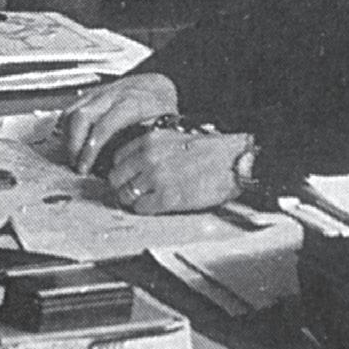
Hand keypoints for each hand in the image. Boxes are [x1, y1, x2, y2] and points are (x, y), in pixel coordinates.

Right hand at [61, 72, 177, 174]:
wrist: (157, 84)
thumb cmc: (160, 106)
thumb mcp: (161, 124)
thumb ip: (144, 142)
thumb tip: (129, 166)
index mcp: (131, 103)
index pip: (104, 127)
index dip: (91, 149)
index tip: (85, 166)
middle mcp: (112, 95)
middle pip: (82, 117)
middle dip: (73, 144)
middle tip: (75, 164)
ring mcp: (100, 93)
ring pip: (72, 111)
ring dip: (67, 137)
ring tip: (72, 156)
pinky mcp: (92, 94)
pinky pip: (71, 107)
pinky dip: (66, 126)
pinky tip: (71, 141)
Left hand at [108, 129, 250, 214]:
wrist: (233, 162)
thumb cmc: (211, 150)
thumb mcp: (175, 138)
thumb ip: (153, 148)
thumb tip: (137, 163)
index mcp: (150, 140)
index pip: (118, 158)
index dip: (123, 170)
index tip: (128, 176)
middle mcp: (148, 157)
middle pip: (116, 178)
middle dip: (123, 186)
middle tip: (132, 192)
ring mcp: (156, 178)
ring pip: (125, 195)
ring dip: (133, 200)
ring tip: (144, 201)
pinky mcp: (167, 198)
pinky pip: (141, 208)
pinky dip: (145, 210)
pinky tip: (156, 206)